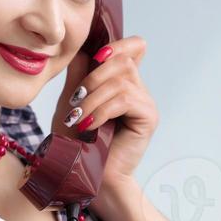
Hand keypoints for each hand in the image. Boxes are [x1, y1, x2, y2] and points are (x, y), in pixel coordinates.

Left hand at [50, 36, 158, 194]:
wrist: (85, 175)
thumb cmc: (76, 143)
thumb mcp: (71, 101)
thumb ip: (79, 73)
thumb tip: (81, 46)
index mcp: (122, 82)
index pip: (133, 47)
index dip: (116, 45)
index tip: (93, 59)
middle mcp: (137, 90)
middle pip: (124, 59)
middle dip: (93, 77)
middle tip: (75, 100)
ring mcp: (145, 103)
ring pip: (121, 80)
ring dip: (93, 99)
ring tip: (78, 118)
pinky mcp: (148, 117)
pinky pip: (126, 99)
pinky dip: (102, 110)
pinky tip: (89, 125)